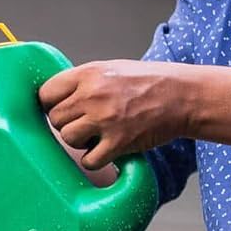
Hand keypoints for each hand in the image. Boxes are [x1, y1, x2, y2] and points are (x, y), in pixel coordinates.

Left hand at [39, 59, 192, 170]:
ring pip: (67, 139)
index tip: (61, 109)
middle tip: (85, 123)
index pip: (46, 93)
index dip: (51, 104)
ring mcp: (105, 119)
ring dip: (80, 141)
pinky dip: (94, 159)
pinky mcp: (118, 142)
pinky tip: (106, 149)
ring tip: (97, 134)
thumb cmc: (148, 82)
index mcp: (89, 74)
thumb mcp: (111, 69)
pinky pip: (88, 160)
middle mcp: (93, 95)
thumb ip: (82, 82)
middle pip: (55, 119)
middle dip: (66, 124)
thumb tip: (54, 98)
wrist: (184, 96)